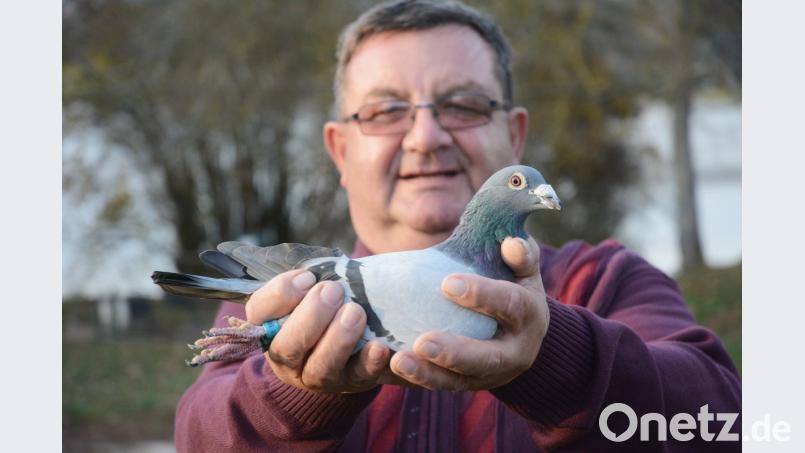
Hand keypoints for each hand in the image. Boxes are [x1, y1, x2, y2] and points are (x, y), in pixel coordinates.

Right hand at [245, 270, 396, 392]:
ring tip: (356, 312)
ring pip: (320, 369)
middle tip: (333, 291)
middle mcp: (289, 361)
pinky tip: (379, 346)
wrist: (356, 340)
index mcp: (272, 330)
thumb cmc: (326, 307)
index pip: (258, 313)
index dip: (280, 294)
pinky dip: (370, 362)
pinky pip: (360, 378)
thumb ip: (304, 282)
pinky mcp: (352, 383)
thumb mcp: (309, 290)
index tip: (308, 277)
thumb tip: (309, 277)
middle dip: (311, 317)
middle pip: (287, 348)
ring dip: (338, 338)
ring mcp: (320, 377)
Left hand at [389, 236, 549, 390]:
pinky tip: (386, 368)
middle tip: (422, 342)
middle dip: (454, 352)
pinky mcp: (464, 384)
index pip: (510, 305)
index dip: (482, 294)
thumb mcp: (523, 270)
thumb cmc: (515, 286)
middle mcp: (513, 353)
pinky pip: (436, 385)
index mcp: (529, 317)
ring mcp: (488, 374)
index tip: (448, 284)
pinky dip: (412, 379)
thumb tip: (511, 243)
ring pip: (458, 381)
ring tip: (398, 361)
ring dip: (426, 374)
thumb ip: (520, 255)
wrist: (522, 333)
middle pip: (486, 358)